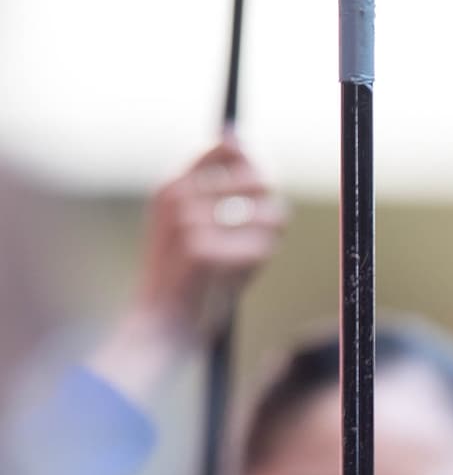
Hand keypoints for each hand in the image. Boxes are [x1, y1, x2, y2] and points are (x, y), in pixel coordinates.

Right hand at [87, 134, 286, 398]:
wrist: (157, 327)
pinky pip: (261, 248)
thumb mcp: (194, 230)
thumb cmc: (184, 281)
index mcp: (172, 186)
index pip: (228, 148)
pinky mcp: (202, 253)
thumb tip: (263, 169)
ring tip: (247, 260)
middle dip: (272, 207)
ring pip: (267, 215)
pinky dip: (259, 264)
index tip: (263, 190)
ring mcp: (189, 222)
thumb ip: (225, 197)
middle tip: (269, 230)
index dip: (256, 165)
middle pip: (257, 179)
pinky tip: (238, 278)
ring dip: (269, 239)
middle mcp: (178, 197)